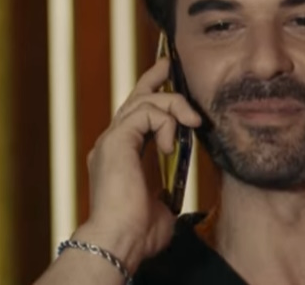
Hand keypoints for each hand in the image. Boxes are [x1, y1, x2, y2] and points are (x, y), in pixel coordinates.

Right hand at [74, 58, 200, 272]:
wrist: (120, 240)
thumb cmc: (139, 232)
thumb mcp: (162, 205)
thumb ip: (166, 191)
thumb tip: (173, 196)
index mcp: (120, 157)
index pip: (136, 118)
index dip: (153, 98)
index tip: (168, 80)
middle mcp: (111, 144)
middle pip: (134, 100)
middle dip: (153, 78)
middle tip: (169, 63)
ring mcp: (111, 140)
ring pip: (145, 102)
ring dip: (174, 107)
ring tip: (193, 124)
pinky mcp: (116, 140)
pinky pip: (145, 114)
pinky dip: (165, 122)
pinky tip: (171, 144)